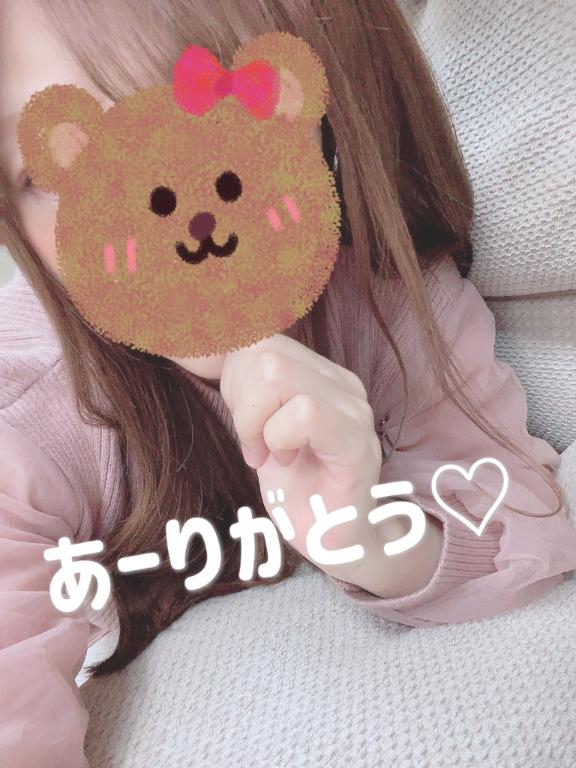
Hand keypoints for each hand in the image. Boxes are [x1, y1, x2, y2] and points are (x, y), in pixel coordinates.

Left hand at [218, 333, 385, 579]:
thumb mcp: (258, 428)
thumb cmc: (298, 489)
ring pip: (277, 373)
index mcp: (319, 374)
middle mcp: (341, 382)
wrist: (337, 542)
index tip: (244, 425)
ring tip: (270, 455)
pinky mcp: (357, 442)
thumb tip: (204, 351)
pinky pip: (305, 412)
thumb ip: (245, 389)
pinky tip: (285, 463)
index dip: (234, 382)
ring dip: (256, 422)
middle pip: (264, 351)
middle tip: (254, 445)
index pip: (260, 339)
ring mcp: (353, 409)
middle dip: (241, 403)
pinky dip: (278, 438)